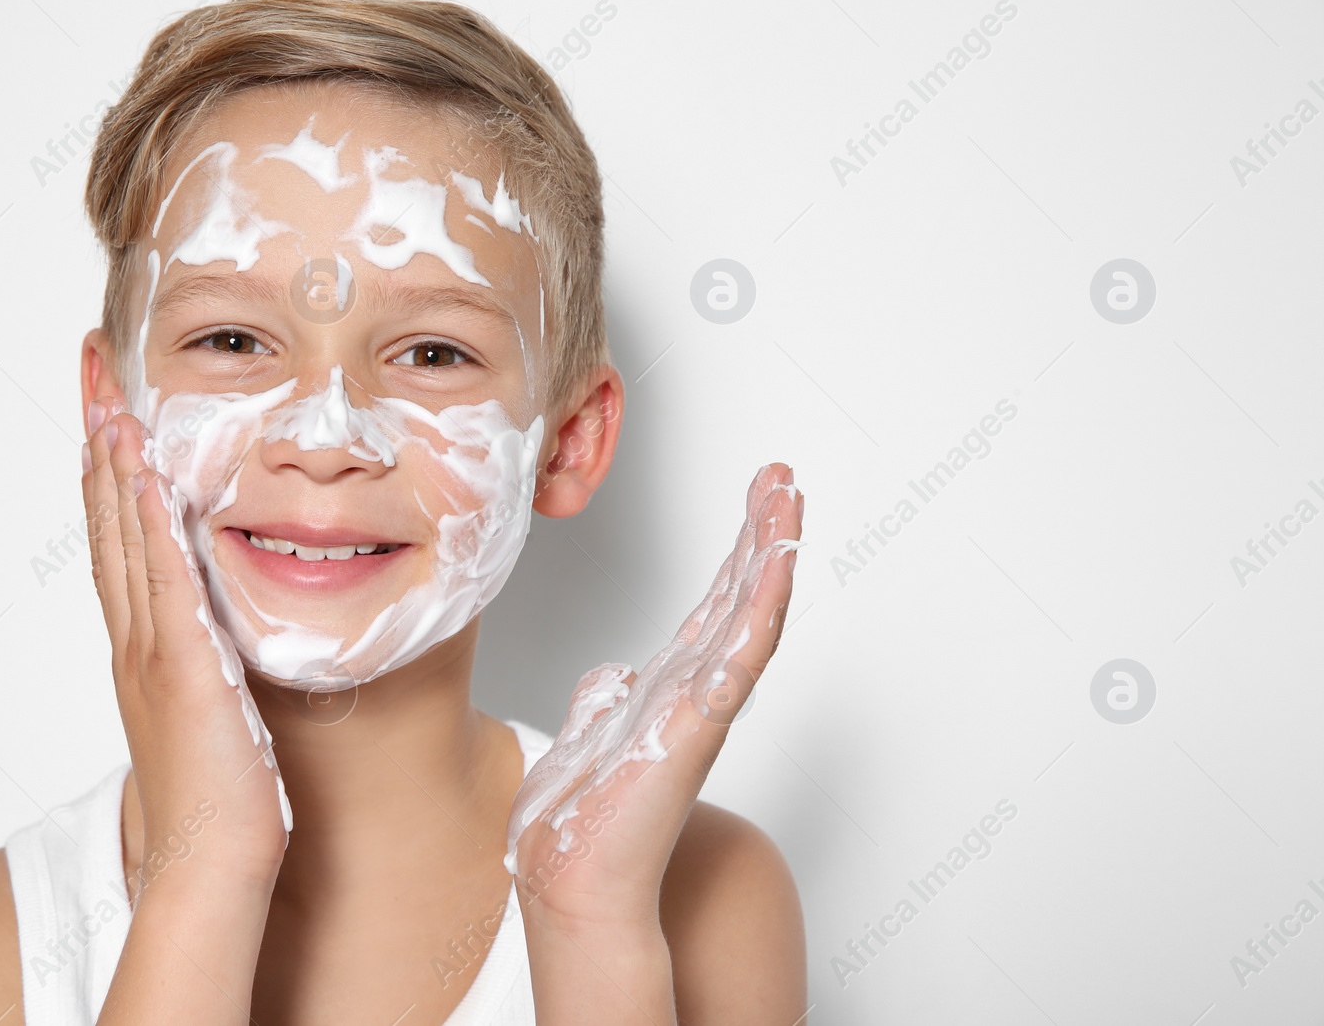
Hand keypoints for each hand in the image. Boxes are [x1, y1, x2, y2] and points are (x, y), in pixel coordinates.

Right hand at [83, 395, 289, 887]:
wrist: (207, 862)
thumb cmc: (217, 794)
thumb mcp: (208, 706)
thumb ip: (205, 658)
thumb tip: (219, 628)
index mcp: (143, 645)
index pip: (118, 539)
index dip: (108, 472)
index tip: (106, 411)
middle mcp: (137, 639)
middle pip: (108, 522)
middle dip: (100, 443)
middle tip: (93, 374)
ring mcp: (154, 651)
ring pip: (126, 541)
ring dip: (117, 466)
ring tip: (110, 398)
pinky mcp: (185, 669)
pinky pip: (165, 584)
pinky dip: (151, 528)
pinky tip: (147, 477)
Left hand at [505, 462, 801, 932]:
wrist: (568, 876)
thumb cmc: (578, 822)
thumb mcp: (590, 736)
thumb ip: (607, 699)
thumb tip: (611, 676)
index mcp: (671, 687)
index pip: (717, 605)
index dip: (740, 551)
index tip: (760, 497)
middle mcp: (695, 691)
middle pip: (742, 598)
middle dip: (766, 536)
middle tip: (784, 480)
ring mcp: (702, 708)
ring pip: (751, 617)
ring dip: (773, 556)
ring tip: (788, 500)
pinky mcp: (696, 727)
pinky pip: (739, 658)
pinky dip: (762, 609)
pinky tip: (778, 565)